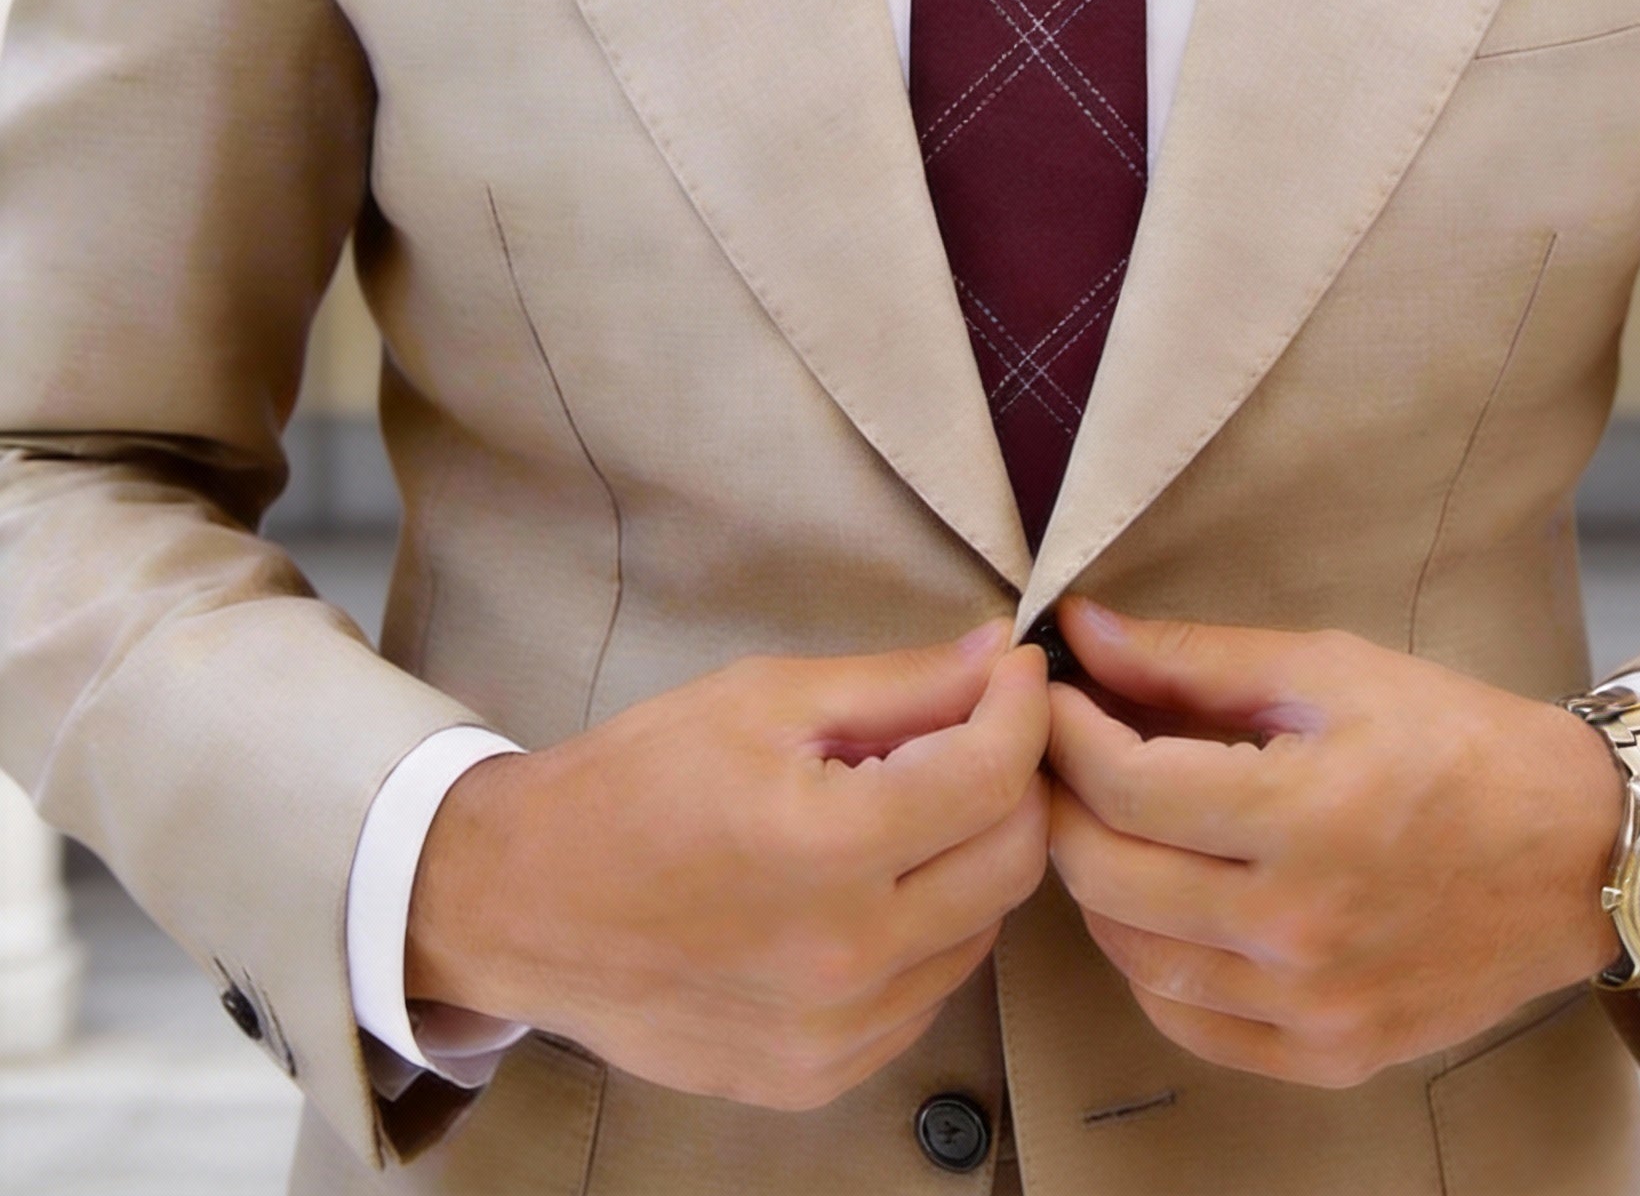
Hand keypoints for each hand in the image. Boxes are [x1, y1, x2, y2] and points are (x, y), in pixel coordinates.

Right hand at [407, 624, 1049, 1108]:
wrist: (524, 904)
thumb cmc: (637, 782)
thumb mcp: (765, 699)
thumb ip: (900, 683)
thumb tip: (1001, 655)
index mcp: (828, 848)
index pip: (993, 776)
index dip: (1021, 709)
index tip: (1014, 673)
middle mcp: (845, 958)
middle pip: (1012, 860)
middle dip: (1013, 781)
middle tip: (975, 734)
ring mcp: (835, 1035)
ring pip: (981, 931)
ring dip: (971, 858)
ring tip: (909, 810)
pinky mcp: (818, 1078)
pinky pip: (927, 994)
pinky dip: (928, 932)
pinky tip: (873, 887)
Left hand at [1044, 599, 1621, 1088]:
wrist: (1581, 851)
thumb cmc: (1458, 742)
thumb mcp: (1330, 669)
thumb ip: (1196, 658)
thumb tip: (1083, 632)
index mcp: (1305, 815)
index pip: (1125, 785)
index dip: (1065, 732)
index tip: (1051, 694)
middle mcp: (1301, 927)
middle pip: (1108, 876)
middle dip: (1060, 803)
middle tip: (1058, 754)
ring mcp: (1315, 1006)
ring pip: (1134, 959)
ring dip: (1095, 884)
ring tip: (1106, 821)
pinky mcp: (1331, 1055)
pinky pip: (1190, 1025)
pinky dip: (1150, 966)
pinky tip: (1159, 905)